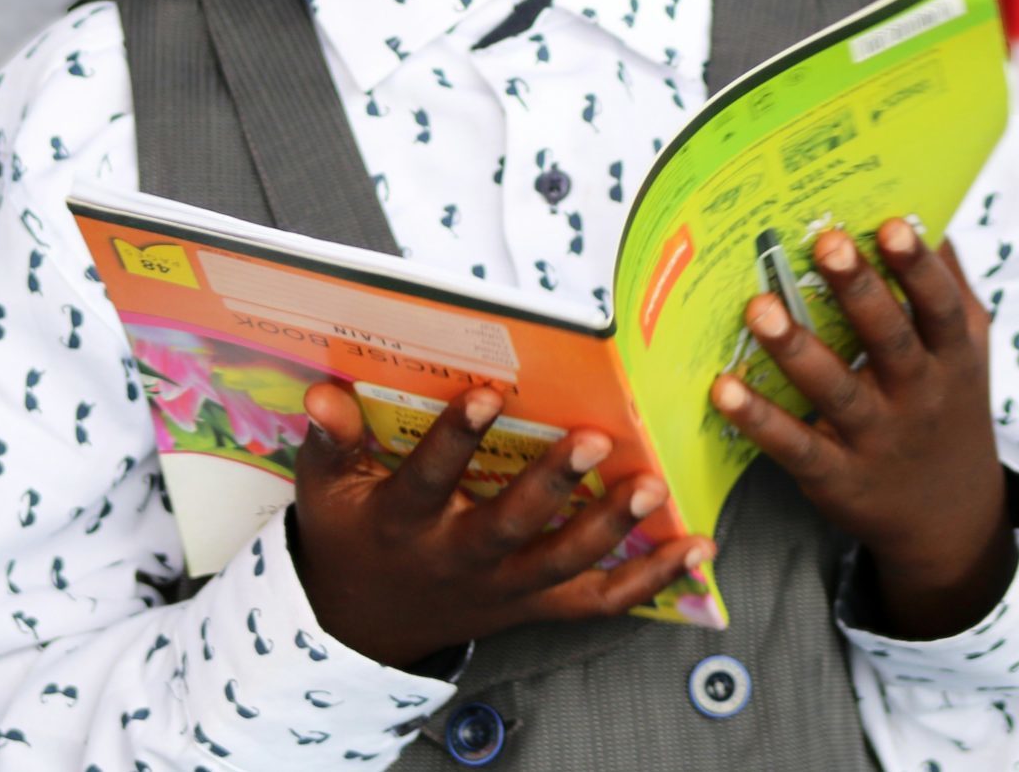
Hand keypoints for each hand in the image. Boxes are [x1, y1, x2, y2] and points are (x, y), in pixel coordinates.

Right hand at [291, 382, 711, 670]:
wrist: (365, 624)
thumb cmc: (352, 537)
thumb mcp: (324, 490)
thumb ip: (329, 442)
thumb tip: (324, 396)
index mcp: (404, 522)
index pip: (430, 478)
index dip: (456, 438)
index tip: (488, 394)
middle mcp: (458, 558)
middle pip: (512, 526)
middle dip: (555, 484)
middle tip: (596, 440)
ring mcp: (503, 589)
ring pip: (562, 565)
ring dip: (612, 528)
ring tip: (651, 487)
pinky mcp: (534, 607)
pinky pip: (598, 601)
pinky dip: (652, 580)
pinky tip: (694, 549)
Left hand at [711, 220, 1013, 640]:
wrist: (953, 521)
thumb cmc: (947, 407)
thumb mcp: (964, 354)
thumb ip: (947, 288)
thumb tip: (927, 213)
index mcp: (951, 357)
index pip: (938, 307)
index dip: (917, 267)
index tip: (893, 223)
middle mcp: (918, 396)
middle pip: (890, 339)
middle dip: (859, 292)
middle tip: (826, 242)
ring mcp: (877, 438)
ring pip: (837, 390)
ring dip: (796, 350)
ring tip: (759, 308)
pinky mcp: (837, 476)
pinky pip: (795, 445)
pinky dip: (759, 419)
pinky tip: (722, 387)